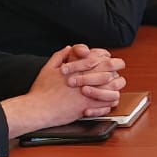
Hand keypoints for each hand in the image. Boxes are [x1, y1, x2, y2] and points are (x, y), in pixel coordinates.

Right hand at [1, 46, 125, 136]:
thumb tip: (68, 48)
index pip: (99, 60)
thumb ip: (59, 56)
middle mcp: (84, 81)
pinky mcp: (87, 107)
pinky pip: (106, 105)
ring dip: (115, 88)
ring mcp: (87, 95)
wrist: (37, 108)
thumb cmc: (41, 90)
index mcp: (77, 70)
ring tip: (115, 88)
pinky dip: (109, 103)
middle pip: (109, 72)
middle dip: (116, 70)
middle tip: (118, 72)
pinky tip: (107, 102)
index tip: (111, 60)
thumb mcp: (48, 68)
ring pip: (112, 89)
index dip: (108, 59)